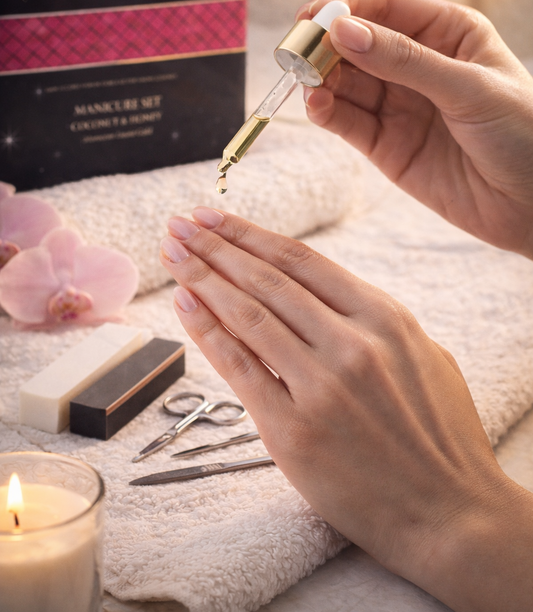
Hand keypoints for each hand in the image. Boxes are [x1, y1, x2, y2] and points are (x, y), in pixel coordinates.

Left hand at [160, 208, 532, 611]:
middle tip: (179, 224)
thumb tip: (321, 295)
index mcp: (386, 318)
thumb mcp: (422, 357)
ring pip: (249, 316)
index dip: (250, 234)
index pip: (302, 261)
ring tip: (172, 253)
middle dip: (215, 247)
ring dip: (202, 279)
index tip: (214, 216)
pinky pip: (240, 369)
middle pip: (267, 281)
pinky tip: (185, 304)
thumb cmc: (438, 438)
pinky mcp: (293, 430)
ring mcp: (321, 386)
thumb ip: (374, 322)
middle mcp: (352, 344)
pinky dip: (208, 333)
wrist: (449, 517)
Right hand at [298, 0, 532, 257]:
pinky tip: (315, 106)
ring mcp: (399, 104)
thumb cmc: (524, 135)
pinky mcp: (385, 144)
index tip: (313, 15)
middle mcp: (417, 63)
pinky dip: (326, 112)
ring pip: (345, 81)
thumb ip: (405, 60)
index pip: (385, 4)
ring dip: (320, 78)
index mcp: (448, 32)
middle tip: (297, 51)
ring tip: (305, 81)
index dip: (345, 4)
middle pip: (356, 41)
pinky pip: (347, 121)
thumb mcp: (469, 88)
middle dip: (324, 43)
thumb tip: (342, 31)